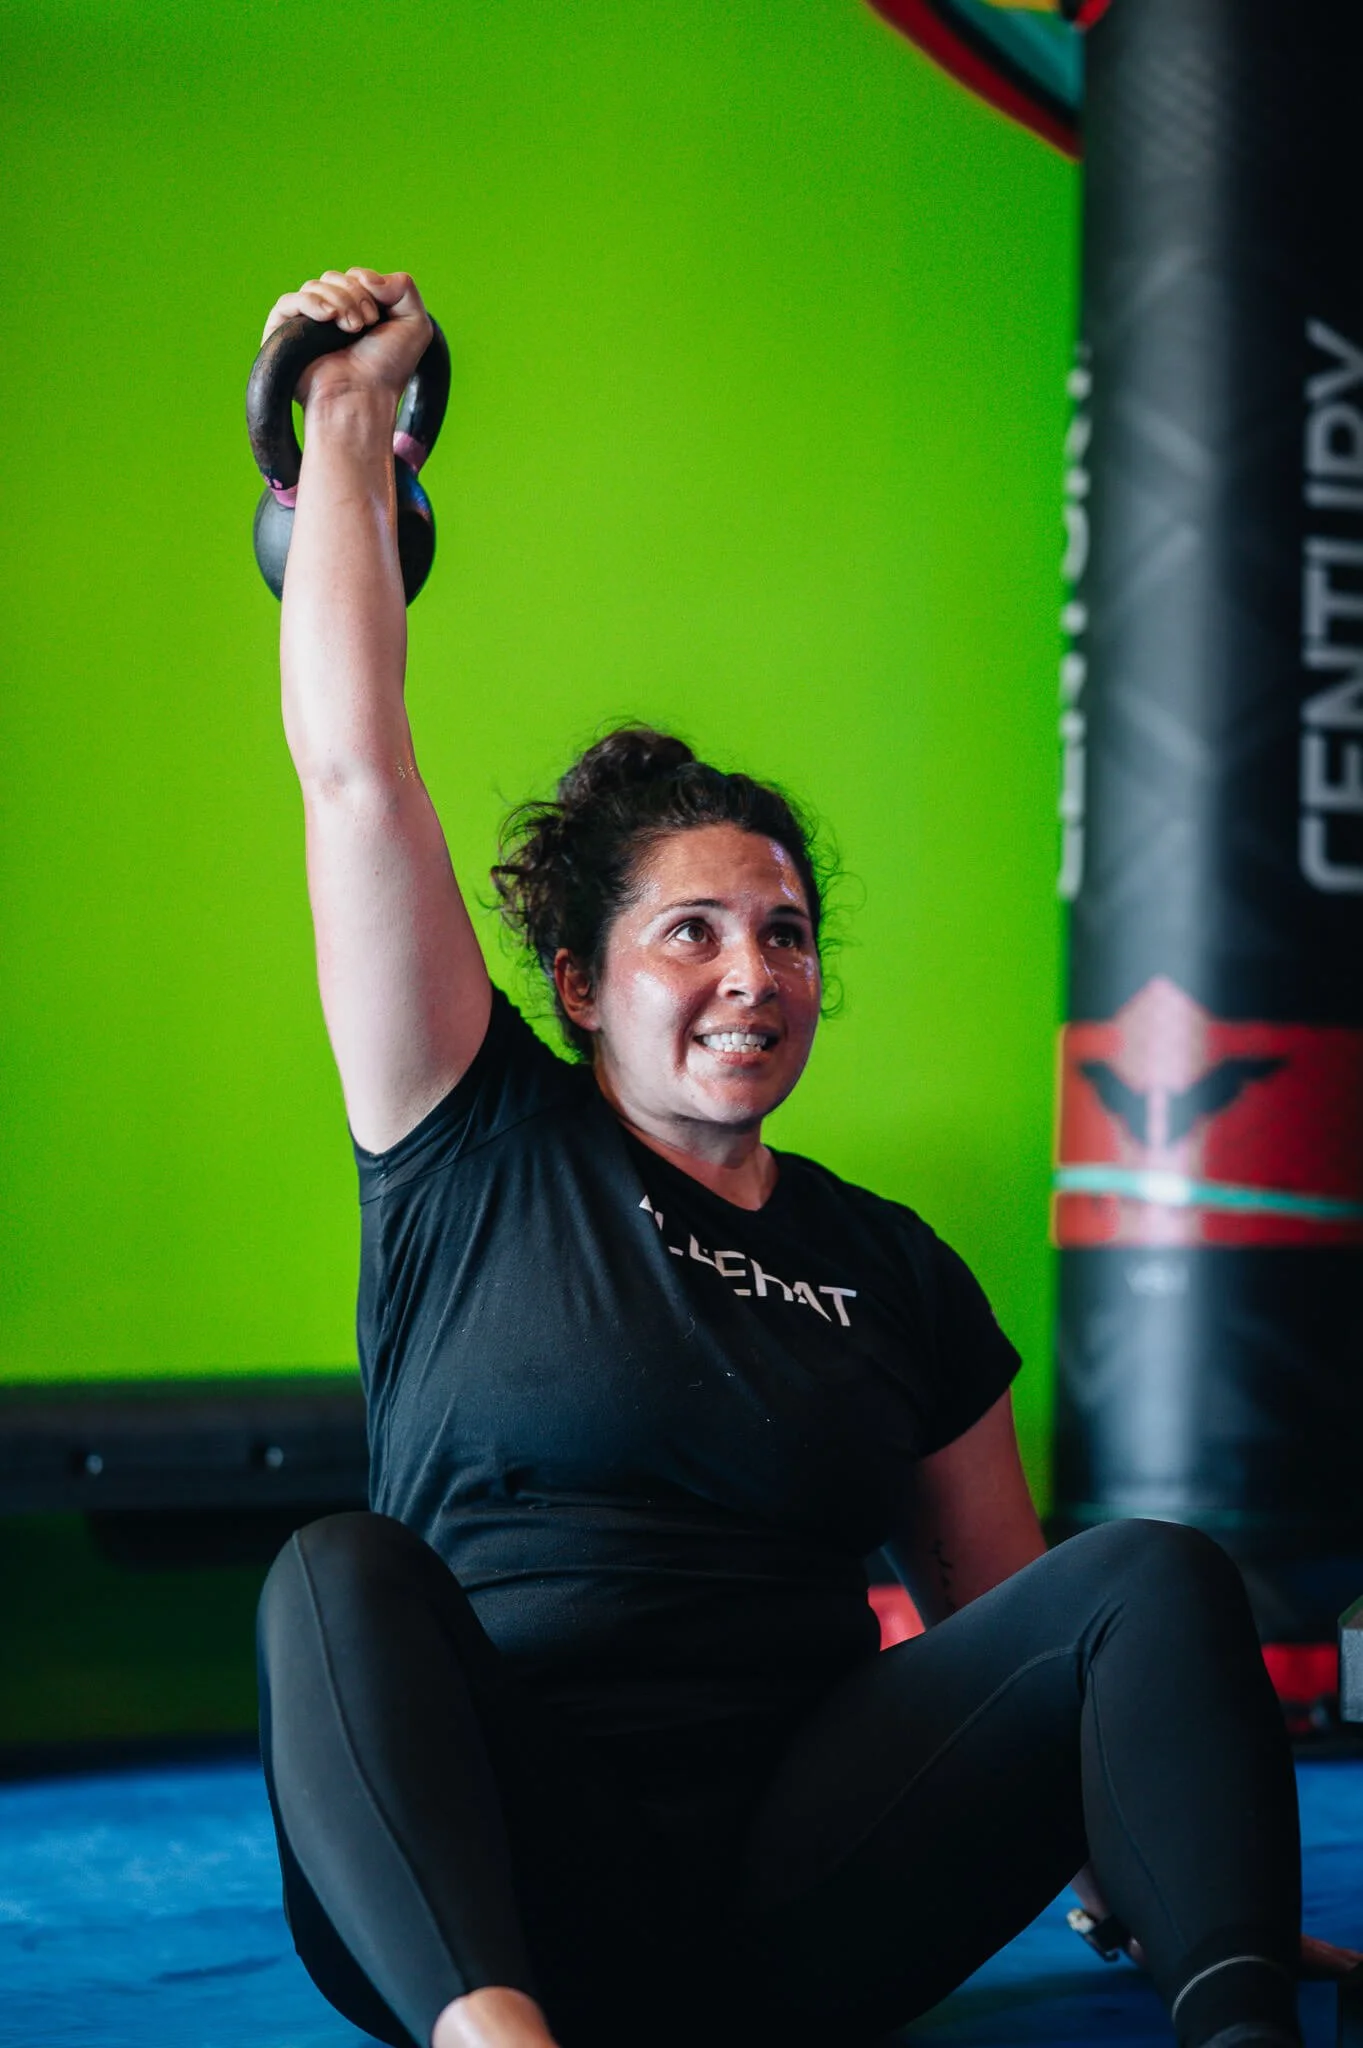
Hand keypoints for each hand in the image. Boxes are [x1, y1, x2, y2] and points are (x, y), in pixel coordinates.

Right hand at [260, 268, 432, 407]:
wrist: (362, 398)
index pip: (354, 276)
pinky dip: (312, 302)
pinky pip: (288, 301)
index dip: (368, 285)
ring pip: (314, 286)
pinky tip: (328, 317)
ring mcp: (306, 325)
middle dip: (355, 294)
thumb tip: (364, 277)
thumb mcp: (416, 324)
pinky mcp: (283, 334)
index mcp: (357, 312)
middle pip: (334, 278)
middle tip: (365, 324)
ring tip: (352, 328)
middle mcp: (330, 317)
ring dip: (339, 301)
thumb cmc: (388, 370)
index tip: (377, 318)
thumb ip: (403, 285)